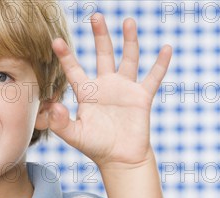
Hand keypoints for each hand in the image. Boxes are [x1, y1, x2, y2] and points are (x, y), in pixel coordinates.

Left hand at [48, 14, 170, 169]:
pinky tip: (166, 48)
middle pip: (103, 54)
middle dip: (100, 35)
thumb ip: (61, 123)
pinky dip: (160, 63)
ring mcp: (125, 89)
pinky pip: (153, 77)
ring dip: (129, 40)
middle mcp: (106, 86)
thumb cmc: (96, 147)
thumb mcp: (75, 136)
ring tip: (128, 21)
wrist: (121, 159)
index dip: (66, 56)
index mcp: (87, 93)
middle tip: (96, 16)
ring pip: (128, 58)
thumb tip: (53, 107)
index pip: (74, 70)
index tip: (56, 41)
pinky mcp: (142, 97)